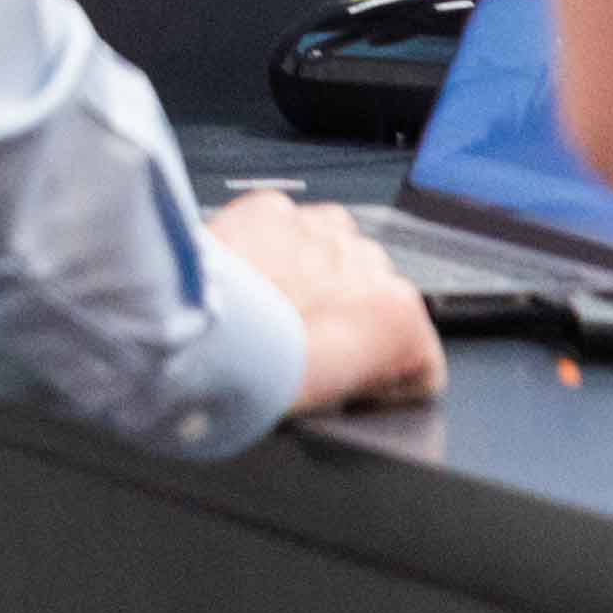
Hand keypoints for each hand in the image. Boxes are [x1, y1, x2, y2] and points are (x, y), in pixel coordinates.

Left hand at [207, 189, 444, 413]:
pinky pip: (285, 227)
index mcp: (399, 318)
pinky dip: (269, 247)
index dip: (384, 376)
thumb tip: (343, 380)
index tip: (354, 381)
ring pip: (332, 252)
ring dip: (310, 275)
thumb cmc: (257, 376)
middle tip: (300, 345)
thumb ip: (357, 377)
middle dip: (343, 318)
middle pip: (371, 297)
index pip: (419, 354)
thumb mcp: (332, 403)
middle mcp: (369, 265)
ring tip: (270, 310)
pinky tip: (247, 279)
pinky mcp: (273, 210)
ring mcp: (321, 232)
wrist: (193, 335)